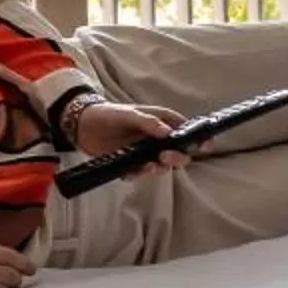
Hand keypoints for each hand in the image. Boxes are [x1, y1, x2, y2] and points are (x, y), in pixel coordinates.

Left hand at [71, 100, 191, 173]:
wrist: (81, 125)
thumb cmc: (108, 113)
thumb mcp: (129, 114)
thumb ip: (149, 122)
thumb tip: (169, 133)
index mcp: (161, 121)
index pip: (185, 130)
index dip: (197, 138)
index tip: (205, 146)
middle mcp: (157, 138)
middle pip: (178, 152)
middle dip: (177, 157)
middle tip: (165, 157)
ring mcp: (145, 151)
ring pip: (162, 165)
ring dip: (158, 168)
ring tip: (148, 166)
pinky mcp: (132, 163)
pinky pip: (141, 172)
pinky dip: (137, 174)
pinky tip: (129, 172)